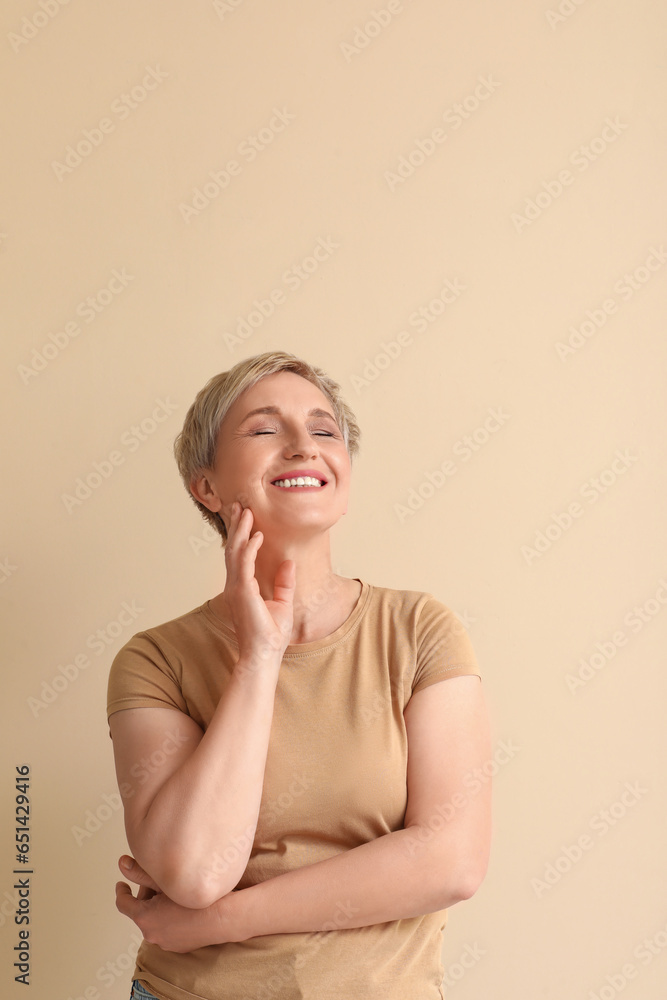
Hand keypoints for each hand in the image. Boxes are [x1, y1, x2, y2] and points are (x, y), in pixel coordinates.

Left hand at [115, 856, 243, 951]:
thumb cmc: (195, 898)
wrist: (222, 918)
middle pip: (141, 911)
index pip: (123, 903)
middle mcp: (151, 934)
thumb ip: (140, 871)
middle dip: (146, 896)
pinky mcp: (177, 947)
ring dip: (158, 909)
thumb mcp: (164, 881)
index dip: (122, 891)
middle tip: (160, 881)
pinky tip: (183, 907)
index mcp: (144, 918)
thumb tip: (121, 863)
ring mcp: (165, 943)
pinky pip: (168, 930)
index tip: (122, 884)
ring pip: (155, 921)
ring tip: (173, 893)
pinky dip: (169, 919)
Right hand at [221, 500, 294, 664]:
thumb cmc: (271, 634)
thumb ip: (284, 583)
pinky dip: (249, 548)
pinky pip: (244, 564)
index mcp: (241, 587)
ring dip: (240, 530)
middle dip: (236, 526)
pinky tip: (257, 535)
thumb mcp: (283, 603)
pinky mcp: (241, 592)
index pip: (239, 555)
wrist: (264, 654)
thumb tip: (288, 563)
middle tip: (239, 505)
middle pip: (233, 549)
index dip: (241, 535)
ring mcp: (235, 588)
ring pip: (235, 552)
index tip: (246, 517)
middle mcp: (234, 585)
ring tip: (245, 511)